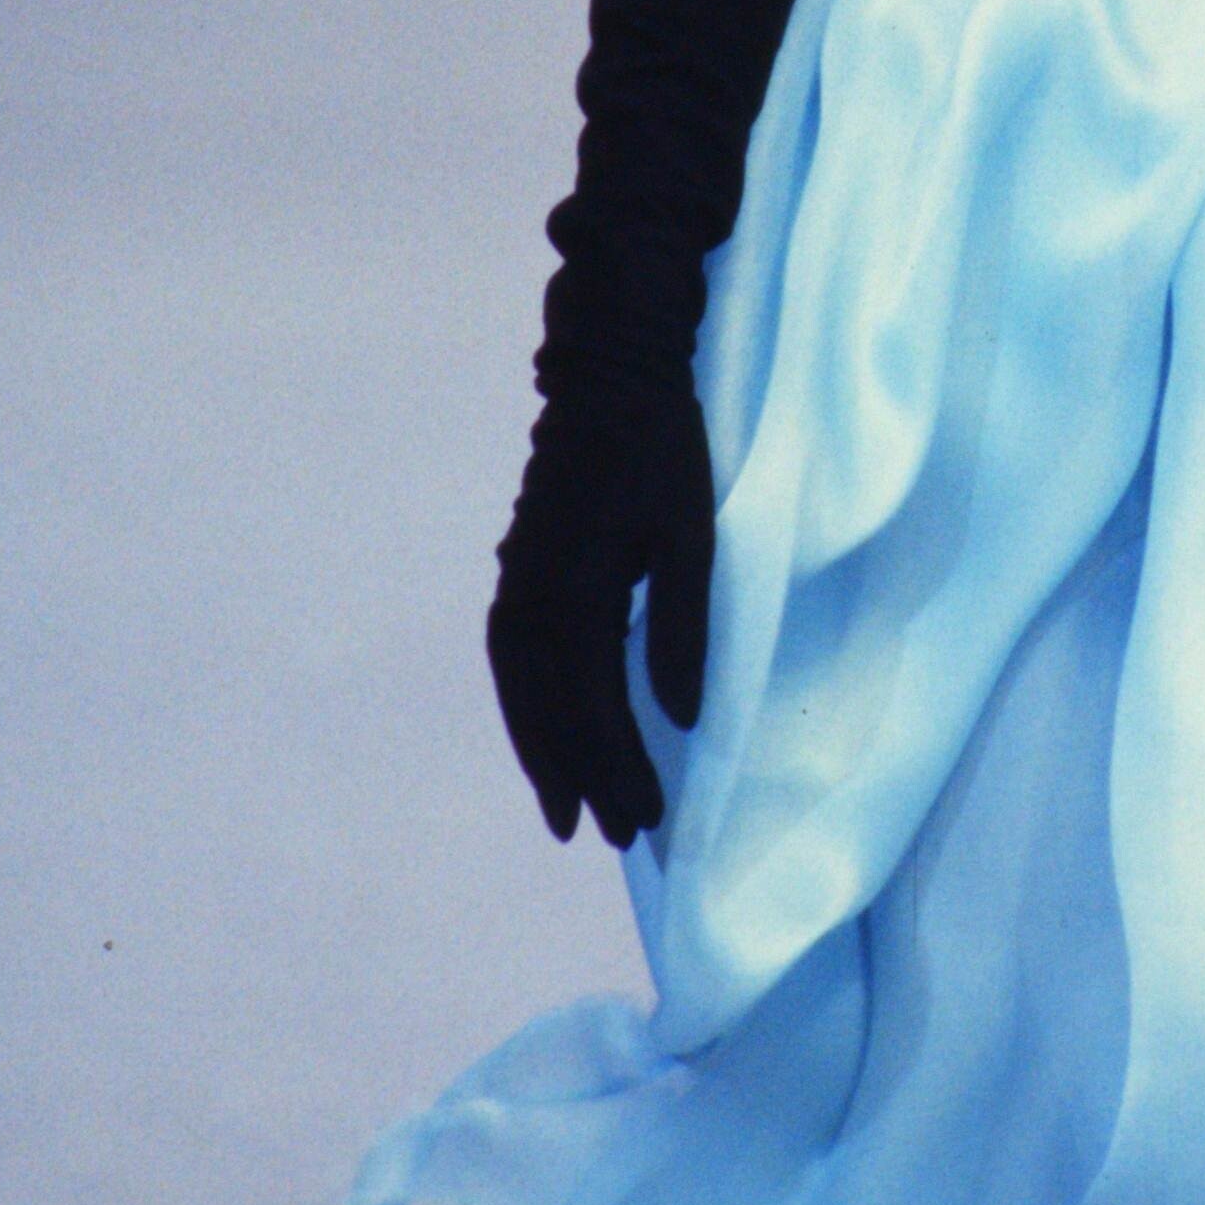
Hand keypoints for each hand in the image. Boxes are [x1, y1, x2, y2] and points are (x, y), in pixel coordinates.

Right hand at [487, 369, 715, 845]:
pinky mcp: (520, 561)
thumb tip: (681, 718)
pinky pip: (513, 654)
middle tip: (607, 835)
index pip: (592, 702)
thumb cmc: (663, 444)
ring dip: (539, 748)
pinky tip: (546, 728)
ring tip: (563, 806)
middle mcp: (532, 589)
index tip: (644, 820)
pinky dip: (525, 703)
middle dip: (577, 773)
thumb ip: (684, 626)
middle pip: (546, 706)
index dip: (617, 766)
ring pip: (518, 685)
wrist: (609, 369)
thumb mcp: (692, 530)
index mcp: (575, 584)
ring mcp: (518, 574)